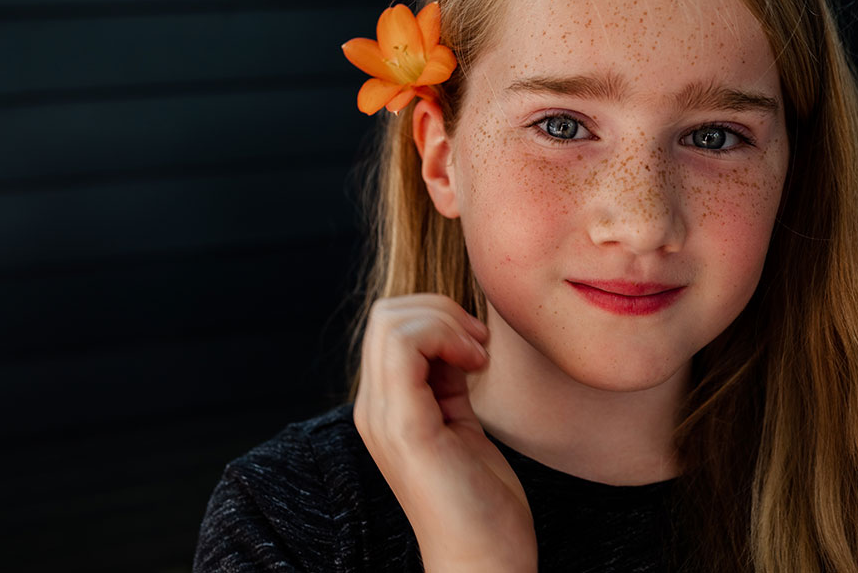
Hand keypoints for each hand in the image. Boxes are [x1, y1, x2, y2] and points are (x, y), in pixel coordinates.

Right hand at [353, 294, 536, 572]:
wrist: (484, 564)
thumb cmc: (482, 503)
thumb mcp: (460, 424)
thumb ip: (447, 381)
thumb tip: (456, 335)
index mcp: (384, 408)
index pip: (389, 326)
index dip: (435, 317)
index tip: (477, 345)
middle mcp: (373, 410)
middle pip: (385, 315)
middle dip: (440, 311)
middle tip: (479, 345)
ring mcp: (383, 418)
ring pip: (391, 321)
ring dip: (445, 322)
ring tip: (478, 355)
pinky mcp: (405, 427)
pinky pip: (405, 346)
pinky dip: (446, 338)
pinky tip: (476, 365)